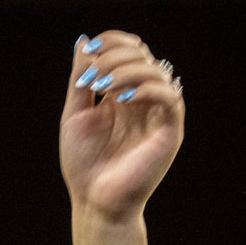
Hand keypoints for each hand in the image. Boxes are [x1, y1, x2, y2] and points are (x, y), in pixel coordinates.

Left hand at [59, 31, 184, 222]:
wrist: (94, 202)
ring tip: (102, 89)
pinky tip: (124, 99)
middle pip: (142, 55)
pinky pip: (170, 98)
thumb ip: (80, 79)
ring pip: (157, 71)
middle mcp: (143, 99)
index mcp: (123, 93)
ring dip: (126, 72)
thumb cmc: (84, 164)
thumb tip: (83, 42)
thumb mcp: (75, 114)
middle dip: (114, 57)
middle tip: (91, 79)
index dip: (112, 42)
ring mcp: (158, 114)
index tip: (89, 52)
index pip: (129, 50)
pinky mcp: (170, 131)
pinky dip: (148, 89)